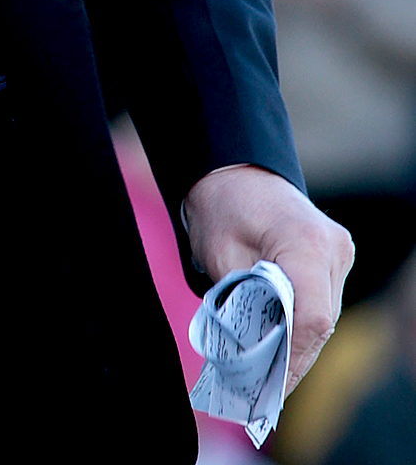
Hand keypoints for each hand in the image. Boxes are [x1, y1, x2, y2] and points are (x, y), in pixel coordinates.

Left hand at [182, 164, 352, 392]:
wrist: (234, 170)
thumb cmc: (221, 206)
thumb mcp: (221, 256)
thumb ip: (243, 302)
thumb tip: (253, 351)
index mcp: (305, 242)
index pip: (312, 317)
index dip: (293, 358)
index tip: (270, 385)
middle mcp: (333, 248)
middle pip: (321, 321)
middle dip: (293, 357)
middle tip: (264, 388)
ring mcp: (339, 252)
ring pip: (325, 315)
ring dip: (299, 342)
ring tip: (269, 372)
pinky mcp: (334, 256)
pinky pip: (322, 300)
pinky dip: (302, 322)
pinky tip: (280, 342)